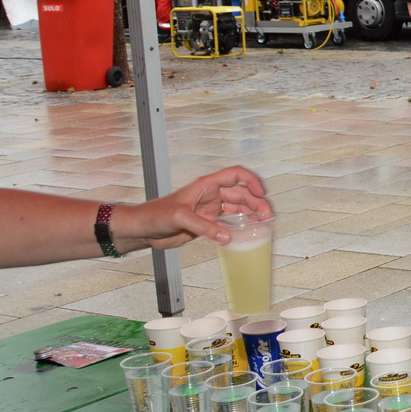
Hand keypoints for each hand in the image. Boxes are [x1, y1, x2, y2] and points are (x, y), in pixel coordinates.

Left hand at [115, 167, 272, 251]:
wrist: (142, 230)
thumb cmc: (155, 215)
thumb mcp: (180, 217)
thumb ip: (205, 227)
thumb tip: (227, 237)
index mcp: (206, 185)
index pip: (235, 175)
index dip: (251, 181)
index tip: (261, 193)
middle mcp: (211, 195)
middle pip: (242, 194)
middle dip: (257, 203)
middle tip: (267, 216)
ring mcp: (210, 209)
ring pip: (239, 209)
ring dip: (252, 215)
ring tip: (263, 224)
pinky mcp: (207, 224)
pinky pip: (229, 223)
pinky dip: (240, 227)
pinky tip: (248, 233)